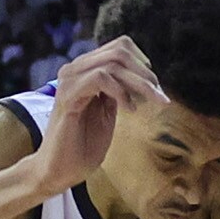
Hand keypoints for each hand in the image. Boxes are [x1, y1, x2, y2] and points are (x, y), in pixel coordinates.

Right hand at [14, 38, 162, 203]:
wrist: (60, 171)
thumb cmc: (83, 145)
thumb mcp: (107, 112)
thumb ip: (117, 91)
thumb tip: (141, 76)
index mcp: (85, 71)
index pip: (119, 47)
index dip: (142, 62)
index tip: (154, 86)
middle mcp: (75, 70)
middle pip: (119, 51)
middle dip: (145, 74)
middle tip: (159, 96)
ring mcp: (69, 81)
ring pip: (113, 63)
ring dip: (139, 83)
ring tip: (151, 102)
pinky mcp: (67, 96)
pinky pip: (100, 78)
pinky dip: (121, 92)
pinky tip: (129, 110)